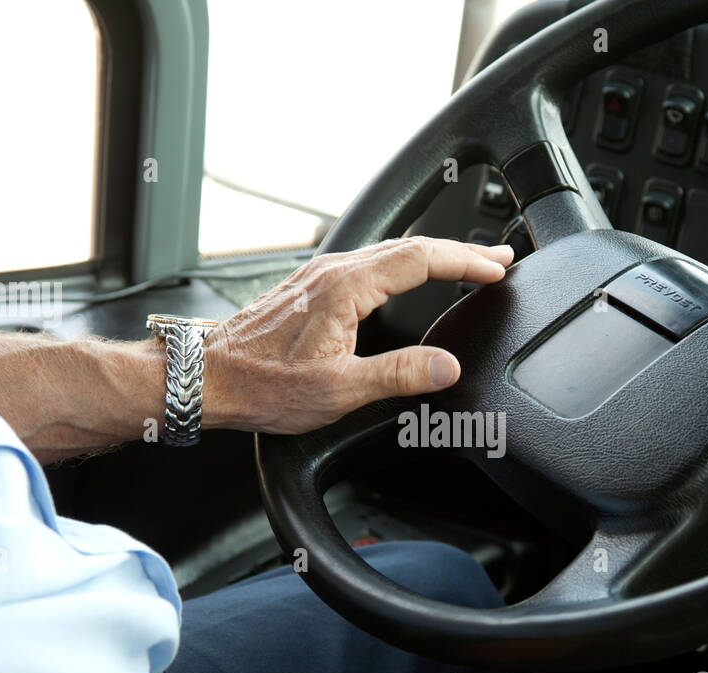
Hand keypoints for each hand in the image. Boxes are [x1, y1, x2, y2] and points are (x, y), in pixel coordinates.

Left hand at [204, 237, 513, 432]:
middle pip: (410, 248)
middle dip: (460, 250)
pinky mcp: (311, 287)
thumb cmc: (263, 385)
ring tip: (466, 262)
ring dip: (433, 255)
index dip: (466, 261)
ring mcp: (320, 276)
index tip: (498, 268)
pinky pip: (369, 262)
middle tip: (499, 257)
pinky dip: (404, 264)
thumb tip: (447, 366)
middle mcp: (333, 272)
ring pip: (389, 252)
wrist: (207, 377)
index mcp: (346, 288)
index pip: (421, 259)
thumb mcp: (340, 390)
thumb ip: (399, 374)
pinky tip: (409, 275)